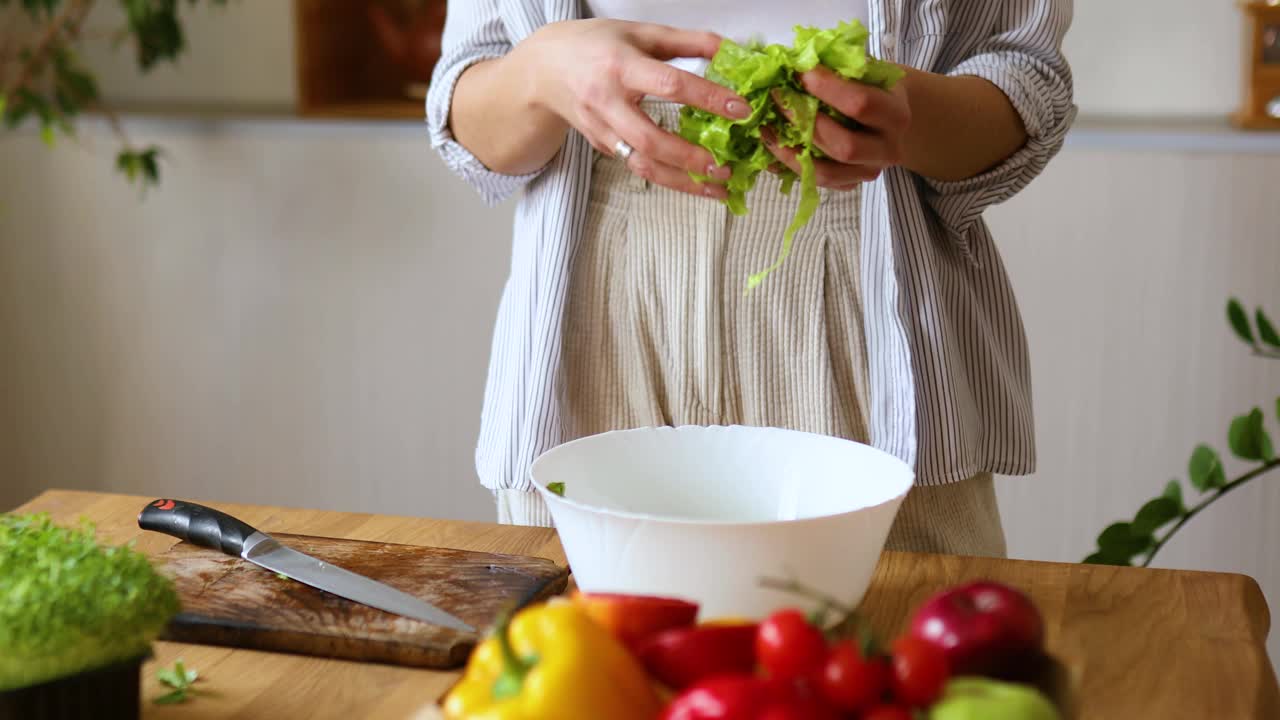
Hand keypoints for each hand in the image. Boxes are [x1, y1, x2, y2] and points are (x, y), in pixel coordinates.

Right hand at [513, 19, 751, 197]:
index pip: (670, 85)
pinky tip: (693, 182)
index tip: (739, 109)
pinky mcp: (601, 146)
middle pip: (650, 139)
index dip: (706, 98)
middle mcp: (608, 101)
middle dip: (690, 157)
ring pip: (641, 164)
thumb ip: (687, 42)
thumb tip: (731, 50)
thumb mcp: (640, 33)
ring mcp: (601, 129)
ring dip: (681, 181)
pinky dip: (667, 178)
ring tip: (716, 188)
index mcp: (621, 66)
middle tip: (724, 166)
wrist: (543, 68)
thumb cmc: (595, 45)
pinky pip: (636, 166)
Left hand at [762, 65, 910, 189]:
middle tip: (777, 99)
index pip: (861, 104)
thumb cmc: (875, 86)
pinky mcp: (850, 184)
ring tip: (765, 128)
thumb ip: (840, 66)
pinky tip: (772, 148)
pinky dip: (790, 166)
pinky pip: (817, 182)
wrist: (895, 118)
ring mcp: (868, 171)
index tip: (800, 71)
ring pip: (827, 173)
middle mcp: (887, 148)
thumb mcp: (868, 70)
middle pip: (844, 146)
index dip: (827, 88)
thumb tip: (795, 59)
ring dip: (791, 151)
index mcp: (895, 114)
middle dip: (805, 123)